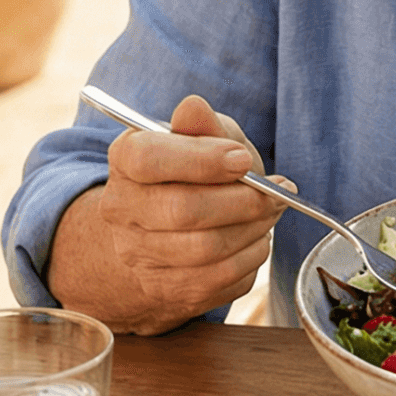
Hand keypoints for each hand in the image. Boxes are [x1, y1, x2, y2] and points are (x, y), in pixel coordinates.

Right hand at [48, 94, 288, 334]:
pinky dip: (251, 256)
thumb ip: (203, 125)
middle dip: (243, 201)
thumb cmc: (196, 172)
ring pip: (205, 249)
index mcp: (125, 159)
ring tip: (269, 212)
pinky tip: (256, 238)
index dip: (202, 160)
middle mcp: (120, 209)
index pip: (149, 159)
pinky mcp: (165, 288)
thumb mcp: (206, 138)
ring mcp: (138, 254)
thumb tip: (193, 107)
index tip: (243, 160)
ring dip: (253, 229)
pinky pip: (219, 278)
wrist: (173, 227)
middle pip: (182, 210)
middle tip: (275, 192)